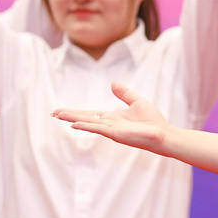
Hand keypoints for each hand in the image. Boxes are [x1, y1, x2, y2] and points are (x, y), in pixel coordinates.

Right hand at [52, 82, 172, 154]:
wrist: (164, 134)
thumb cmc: (153, 121)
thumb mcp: (136, 102)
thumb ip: (124, 94)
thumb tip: (113, 83)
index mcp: (112, 118)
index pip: (89, 114)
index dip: (74, 112)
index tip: (59, 110)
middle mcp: (109, 124)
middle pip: (85, 119)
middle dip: (69, 116)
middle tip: (52, 113)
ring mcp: (112, 130)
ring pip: (89, 123)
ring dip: (74, 120)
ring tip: (59, 116)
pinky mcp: (117, 134)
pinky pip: (100, 129)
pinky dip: (87, 127)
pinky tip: (76, 125)